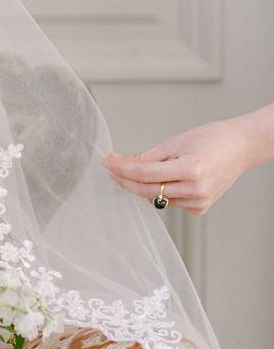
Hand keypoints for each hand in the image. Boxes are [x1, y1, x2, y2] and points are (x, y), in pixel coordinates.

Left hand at [103, 119, 251, 215]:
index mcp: (191, 170)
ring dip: (145, 184)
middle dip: (125, 179)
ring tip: (157, 166)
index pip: (144, 174)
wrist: (241, 147)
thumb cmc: (214, 140)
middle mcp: (195, 190)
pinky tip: (173, 179)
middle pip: (145, 190)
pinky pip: (168, 202)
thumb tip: (123, 164)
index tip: (108, 161)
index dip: (122, 168)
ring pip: (155, 197)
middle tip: (112, 167)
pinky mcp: (199, 209)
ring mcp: (198, 202)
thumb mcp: (177, 142)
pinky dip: (162, 191)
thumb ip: (148, 157)